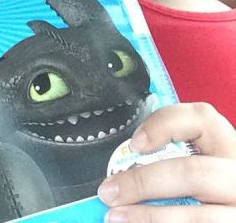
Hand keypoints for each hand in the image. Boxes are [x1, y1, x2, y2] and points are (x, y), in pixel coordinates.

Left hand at [97, 102, 235, 221]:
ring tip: (116, 217)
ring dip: (149, 216)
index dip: (164, 126)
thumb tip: (122, 166)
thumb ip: (169, 159)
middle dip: (143, 182)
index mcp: (228, 148)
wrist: (222, 213)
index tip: (134, 144)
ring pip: (197, 216)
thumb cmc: (204, 189)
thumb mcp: (197, 165)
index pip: (203, 119)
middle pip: (192, 173)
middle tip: (109, 191)